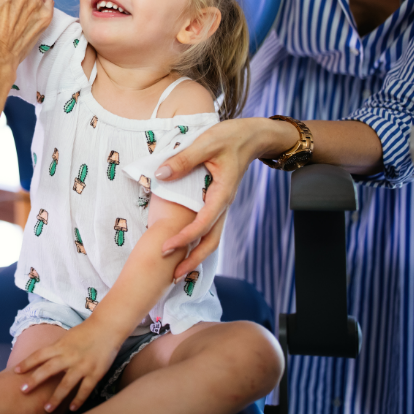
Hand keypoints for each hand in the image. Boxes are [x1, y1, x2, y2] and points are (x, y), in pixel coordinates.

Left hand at [14, 321, 118, 412]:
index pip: (39, 355)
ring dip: (56, 398)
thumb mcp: (67, 337)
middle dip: (34, 380)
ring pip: (66, 384)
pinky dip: (78, 399)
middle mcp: (69, 356)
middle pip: (48, 370)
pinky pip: (85, 389)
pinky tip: (72, 408)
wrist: (107, 327)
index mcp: (61, 346)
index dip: (27, 363)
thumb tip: (44, 358)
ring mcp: (82, 365)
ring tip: (47, 409)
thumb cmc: (86, 331)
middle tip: (23, 391)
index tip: (15, 371)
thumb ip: (57, 349)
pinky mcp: (95, 373)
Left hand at [158, 117, 280, 277]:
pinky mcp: (218, 201)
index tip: (165, 248)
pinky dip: (198, 240)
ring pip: (212, 237)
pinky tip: (186, 246)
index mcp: (222, 193)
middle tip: (172, 276)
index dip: (184, 238)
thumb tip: (161, 173)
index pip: (203, 223)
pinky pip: (210, 226)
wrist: (253, 137)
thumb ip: (184, 159)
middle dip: (192, 259)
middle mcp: (223, 204)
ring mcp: (222, 204)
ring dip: (196, 254)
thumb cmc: (231, 137)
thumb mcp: (206, 143)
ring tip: (178, 270)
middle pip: (211, 240)